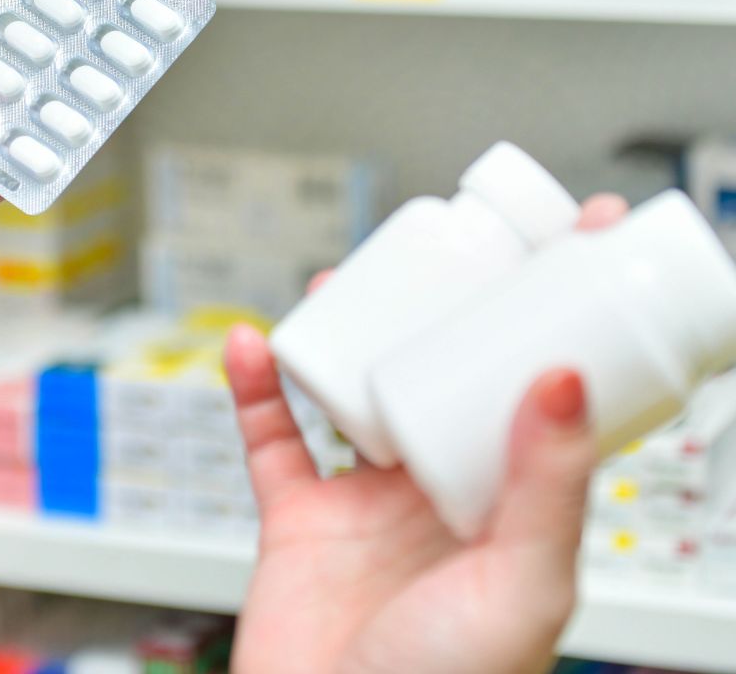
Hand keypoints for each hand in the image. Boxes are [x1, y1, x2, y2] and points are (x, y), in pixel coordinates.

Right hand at [226, 195, 628, 673]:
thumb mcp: (520, 587)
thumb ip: (546, 487)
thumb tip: (568, 375)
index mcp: (504, 507)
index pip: (538, 393)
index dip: (556, 317)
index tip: (575, 241)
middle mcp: (439, 496)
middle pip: (439, 376)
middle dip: (439, 310)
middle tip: (446, 244)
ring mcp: (366, 505)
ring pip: (355, 394)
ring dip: (344, 335)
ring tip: (343, 279)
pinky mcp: (296, 519)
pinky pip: (270, 439)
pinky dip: (256, 389)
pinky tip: (253, 344)